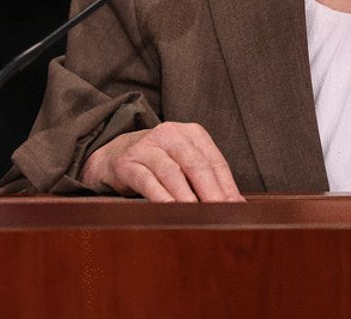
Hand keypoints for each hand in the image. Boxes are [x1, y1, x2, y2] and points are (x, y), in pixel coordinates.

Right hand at [81, 121, 244, 202]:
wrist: (114, 154)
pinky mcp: (127, 162)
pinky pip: (147, 181)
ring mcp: (147, 147)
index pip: (214, 161)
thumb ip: (208, 179)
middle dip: (211, 191)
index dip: (226, 186)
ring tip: (198, 215)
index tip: (236, 207)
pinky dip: (160, 197)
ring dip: (187, 197)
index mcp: (191, 133)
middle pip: (196, 164)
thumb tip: (236, 205)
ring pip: (172, 172)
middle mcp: (170, 134)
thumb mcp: (184, 162)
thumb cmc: (159, 162)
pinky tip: (170, 210)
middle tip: (220, 213)